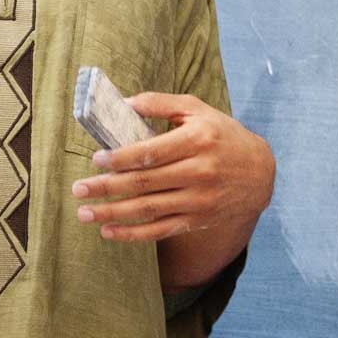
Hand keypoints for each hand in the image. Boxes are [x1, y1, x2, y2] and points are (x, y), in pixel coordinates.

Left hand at [70, 92, 274, 243]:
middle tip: (78, 189)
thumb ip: (160, 103)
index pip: (152, 152)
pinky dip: (133, 235)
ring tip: (84, 213)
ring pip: (149, 209)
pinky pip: (160, 230)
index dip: (122, 158)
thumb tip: (122, 103)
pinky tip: (108, 232)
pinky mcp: (198, 219)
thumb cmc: (221, 135)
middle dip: (107, 187)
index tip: (97, 159)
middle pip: (145, 182)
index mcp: (197, 140)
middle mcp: (200, 171)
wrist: (259, 173)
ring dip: (113, 213)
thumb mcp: (197, 110)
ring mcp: (199, 199)